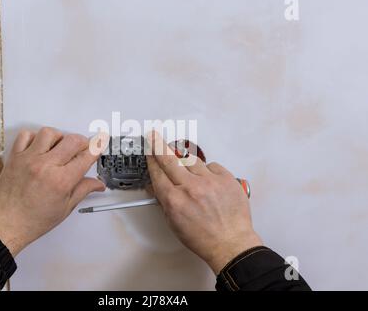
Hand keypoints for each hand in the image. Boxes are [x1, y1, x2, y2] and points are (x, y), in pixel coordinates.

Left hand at [0, 128, 108, 256]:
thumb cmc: (32, 220)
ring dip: (60, 137)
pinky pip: (26, 135)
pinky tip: (40, 146)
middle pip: (72, 140)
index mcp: (61, 181)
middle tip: (83, 148)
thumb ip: (83, 190)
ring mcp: (29, 160)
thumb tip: (97, 184)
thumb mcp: (65, 208)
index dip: (97, 148)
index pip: (86, 156)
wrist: (6, 224)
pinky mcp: (15, 157)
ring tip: (60, 147)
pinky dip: (36, 137)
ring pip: (50, 133)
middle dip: (83, 142)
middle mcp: (45, 166)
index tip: (100, 143)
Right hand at [146, 131, 261, 273]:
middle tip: (155, 136)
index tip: (149, 151)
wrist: (231, 244)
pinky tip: (208, 182)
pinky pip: (212, 165)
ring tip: (191, 176)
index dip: (151, 160)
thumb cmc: (204, 238)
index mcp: (175, 200)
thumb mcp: (174, 223)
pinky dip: (208, 171)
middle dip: (159, 145)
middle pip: (169, 159)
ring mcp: (210, 181)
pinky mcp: (226, 179)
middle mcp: (191, 188)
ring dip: (186, 163)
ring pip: (191, 160)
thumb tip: (157, 186)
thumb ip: (165, 201)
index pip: (157, 172)